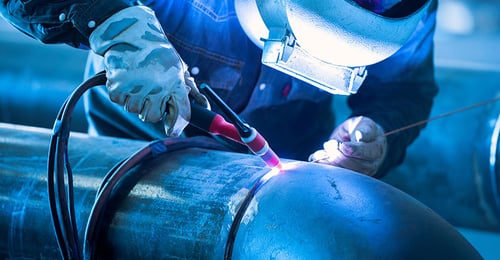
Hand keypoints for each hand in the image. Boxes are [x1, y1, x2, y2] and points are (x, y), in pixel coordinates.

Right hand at [89, 6, 205, 135]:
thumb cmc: (158, 52)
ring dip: (135, 100)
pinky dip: (120, 93)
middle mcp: (158, 88)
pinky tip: (126, 79)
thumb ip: (191, 89)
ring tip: (137, 82)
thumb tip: (206, 106)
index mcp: (176, 83)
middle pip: (152, 117)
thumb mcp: (178, 68)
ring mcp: (137, 88)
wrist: (131, 33)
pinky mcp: (118, 86)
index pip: (181, 114)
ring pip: (134, 110)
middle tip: (149, 95)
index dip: (176, 126)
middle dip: (151, 109)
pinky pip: (119, 101)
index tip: (172, 130)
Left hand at [309, 116, 386, 175]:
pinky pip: (339, 175)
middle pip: (355, 164)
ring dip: (331, 162)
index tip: (342, 144)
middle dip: (339, 155)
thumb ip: (363, 129)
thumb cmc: (361, 128)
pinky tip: (319, 159)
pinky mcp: (353, 176)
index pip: (366, 151)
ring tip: (322, 152)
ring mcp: (364, 171)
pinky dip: (327, 166)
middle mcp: (373, 161)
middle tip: (329, 144)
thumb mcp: (363, 123)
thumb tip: (359, 136)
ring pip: (347, 171)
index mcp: (377, 146)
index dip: (352, 149)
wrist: (360, 138)